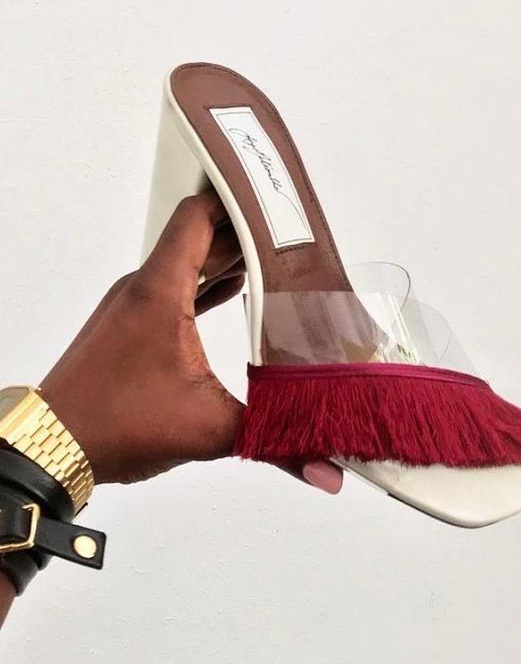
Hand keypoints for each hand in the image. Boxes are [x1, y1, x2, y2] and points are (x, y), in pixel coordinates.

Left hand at [40, 191, 342, 492]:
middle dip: (245, 235)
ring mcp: (133, 306)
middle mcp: (142, 289)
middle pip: (198, 239)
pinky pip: (173, 289)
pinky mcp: (129, 326)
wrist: (54, 443)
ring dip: (224, 261)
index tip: (271, 200)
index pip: (198, 218)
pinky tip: (231, 291)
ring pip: (185, 265)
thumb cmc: (112, 425)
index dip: (236, 202)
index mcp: (160, 292)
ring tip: (271, 261)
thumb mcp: (207, 430)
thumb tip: (323, 463)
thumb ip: (273, 438)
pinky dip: (203, 285)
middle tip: (289, 237)